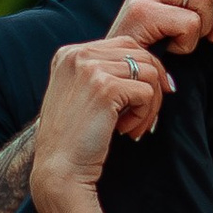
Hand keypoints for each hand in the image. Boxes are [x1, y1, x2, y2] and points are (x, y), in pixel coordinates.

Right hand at [34, 37, 174, 194]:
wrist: (59, 168)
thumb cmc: (74, 137)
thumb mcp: (81, 93)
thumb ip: (102, 72)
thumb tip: (150, 63)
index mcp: (69, 53)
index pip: (125, 45)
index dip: (144, 69)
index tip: (148, 96)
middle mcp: (77, 55)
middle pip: (141, 54)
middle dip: (153, 85)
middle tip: (145, 115)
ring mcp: (90, 69)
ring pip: (149, 73)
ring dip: (149, 104)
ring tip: (132, 126)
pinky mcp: (105, 88)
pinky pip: (147, 93)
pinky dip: (144, 115)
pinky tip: (125, 130)